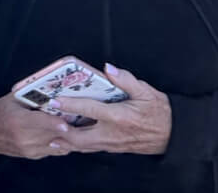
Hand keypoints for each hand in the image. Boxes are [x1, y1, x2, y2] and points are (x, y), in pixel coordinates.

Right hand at [0, 93, 73, 158]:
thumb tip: (50, 88)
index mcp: (18, 121)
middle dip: (68, 129)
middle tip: (82, 120)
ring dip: (68, 138)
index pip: (39, 123)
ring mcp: (29, 149)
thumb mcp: (12, 99)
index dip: (54, 123)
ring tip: (80, 128)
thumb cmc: (0, 112)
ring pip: (55, 145)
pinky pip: (54, 151)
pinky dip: (63, 143)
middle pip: (51, 135)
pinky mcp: (33, 155)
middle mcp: (24, 138)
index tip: (66, 122)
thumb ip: (30, 95)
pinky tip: (70, 135)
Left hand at [50, 64, 171, 155]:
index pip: (89, 109)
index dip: (70, 104)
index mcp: (118, 116)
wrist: (172, 135)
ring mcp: (111, 144)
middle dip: (60, 130)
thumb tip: (108, 68)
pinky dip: (77, 145)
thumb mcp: (146, 91)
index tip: (54, 100)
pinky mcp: (113, 149)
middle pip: (79, 136)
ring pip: (83, 146)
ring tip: (50, 135)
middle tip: (45, 121)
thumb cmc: (159, 112)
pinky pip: (91, 149)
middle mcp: (112, 133)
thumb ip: (125, 79)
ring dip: (66, 141)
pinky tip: (68, 140)